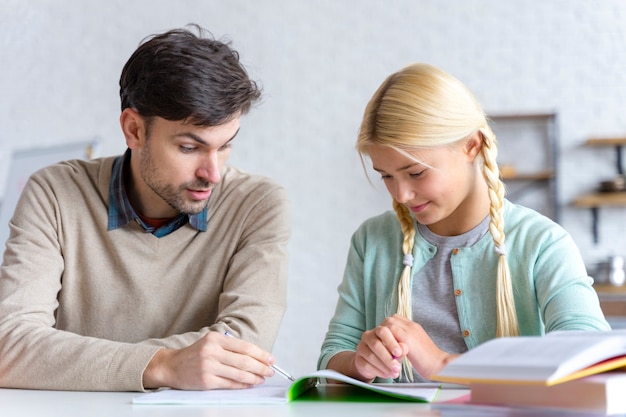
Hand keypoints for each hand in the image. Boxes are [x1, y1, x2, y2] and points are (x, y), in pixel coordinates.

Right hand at [143, 331, 274, 389]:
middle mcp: (212, 351)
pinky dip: (243, 385)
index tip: (271, 359)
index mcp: (216, 339)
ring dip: (254, 378)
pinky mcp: (206, 381)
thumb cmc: (195, 354)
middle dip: (261, 367)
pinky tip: (249, 384)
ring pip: (239, 374)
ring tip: (262, 378)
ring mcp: (209, 367)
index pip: (245, 347)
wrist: (172, 366)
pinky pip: (230, 384)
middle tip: (270, 371)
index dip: (261, 354)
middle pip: (244, 361)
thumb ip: (230, 347)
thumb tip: (256, 356)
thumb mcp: (211, 343)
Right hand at [351, 322, 408, 380]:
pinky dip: (378, 371)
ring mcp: (361, 348)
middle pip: (376, 344)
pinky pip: (367, 365)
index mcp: (378, 330)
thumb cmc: (387, 353)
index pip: (383, 332)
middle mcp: (368, 337)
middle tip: (397, 367)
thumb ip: (401, 349)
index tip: (399, 352)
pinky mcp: (358, 360)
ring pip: (371, 356)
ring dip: (384, 366)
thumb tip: (404, 348)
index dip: (391, 342)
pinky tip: (386, 374)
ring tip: (394, 373)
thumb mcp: (396, 350)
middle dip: (388, 357)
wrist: (372, 363)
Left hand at [380, 314, 457, 378]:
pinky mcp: (408, 338)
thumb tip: (395, 345)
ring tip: (383, 346)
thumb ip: (407, 341)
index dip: (388, 328)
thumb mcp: (416, 346)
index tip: (385, 338)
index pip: (396, 319)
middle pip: (391, 319)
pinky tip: (386, 349)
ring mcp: (410, 330)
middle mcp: (412, 326)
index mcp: (414, 327)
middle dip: (383, 330)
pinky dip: (386, 340)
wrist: (440, 365)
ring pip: (389, 323)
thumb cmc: (428, 360)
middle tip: (381, 342)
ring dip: (383, 335)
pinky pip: (391, 332)